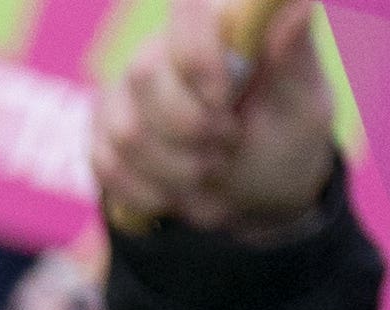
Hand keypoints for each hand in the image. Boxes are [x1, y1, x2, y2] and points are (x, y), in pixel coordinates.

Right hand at [104, 0, 339, 238]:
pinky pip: (107, 165)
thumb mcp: (303, 103)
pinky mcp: (102, 135)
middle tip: (227, 143)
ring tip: (207, 170)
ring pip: (126, 130)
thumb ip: (294, 58)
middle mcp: (162, 50)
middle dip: (190, 127)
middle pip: (144, 74)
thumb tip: (301, 6)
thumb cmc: (284, 139)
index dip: (197, 58)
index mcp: (216, 28)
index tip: (224, 100)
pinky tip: (175, 193)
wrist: (251, 194)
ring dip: (174, 167)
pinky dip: (148, 191)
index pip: (187, 11)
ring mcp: (125, 94)